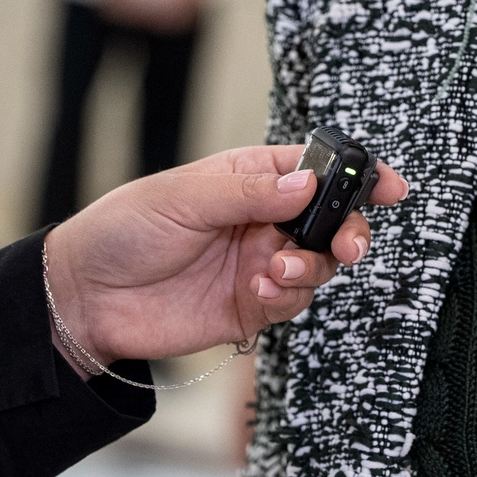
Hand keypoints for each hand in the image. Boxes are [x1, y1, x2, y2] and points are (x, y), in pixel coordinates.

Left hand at [46, 143, 409, 366]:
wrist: (86, 297)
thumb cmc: (123, 231)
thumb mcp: (182, 197)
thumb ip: (247, 192)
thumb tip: (306, 183)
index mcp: (248, 178)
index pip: (315, 169)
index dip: (356, 175)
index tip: (390, 186)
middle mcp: (262, 220)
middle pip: (329, 221)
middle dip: (349, 231)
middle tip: (346, 245)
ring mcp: (259, 263)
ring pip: (318, 265)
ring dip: (312, 267)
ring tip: (277, 269)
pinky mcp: (250, 306)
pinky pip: (292, 301)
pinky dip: (287, 295)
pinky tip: (258, 287)